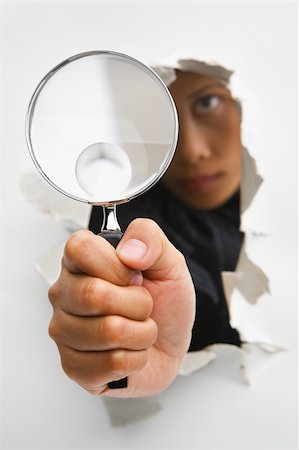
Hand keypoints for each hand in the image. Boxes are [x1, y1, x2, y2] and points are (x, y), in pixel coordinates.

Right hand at [48, 218, 194, 396]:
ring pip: (108, 332)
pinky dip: (136, 358)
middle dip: (138, 303)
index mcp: (80, 261)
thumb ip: (151, 240)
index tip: (134, 275)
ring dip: (141, 332)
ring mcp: (64, 331)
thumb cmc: (164, 302)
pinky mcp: (72, 366)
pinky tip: (130, 350)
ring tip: (139, 328)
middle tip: (143, 305)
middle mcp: (65, 293)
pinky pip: (112, 363)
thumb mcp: (169, 262)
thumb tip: (128, 251)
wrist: (170, 343)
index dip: (115, 265)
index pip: (80, 249)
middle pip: (94, 294)